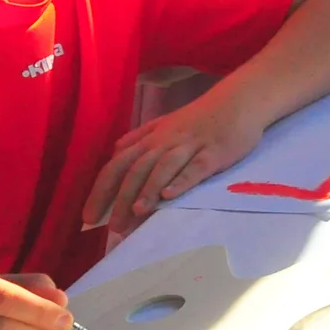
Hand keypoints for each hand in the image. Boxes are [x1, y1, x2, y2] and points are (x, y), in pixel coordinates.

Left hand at [84, 91, 264, 227]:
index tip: (89, 218)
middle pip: (137, 170)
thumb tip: (115, 153)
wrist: (239, 100)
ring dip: (149, 189)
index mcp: (151, 138)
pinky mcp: (214, 151)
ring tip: (138, 212)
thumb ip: (139, 137)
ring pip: (163, 167)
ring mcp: (190, 145)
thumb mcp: (165, 123)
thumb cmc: (201, 116)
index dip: (101, 191)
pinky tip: (171, 196)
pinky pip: (196, 167)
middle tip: (114, 228)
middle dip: (122, 199)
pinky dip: (182, 180)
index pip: (117, 165)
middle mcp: (165, 142)